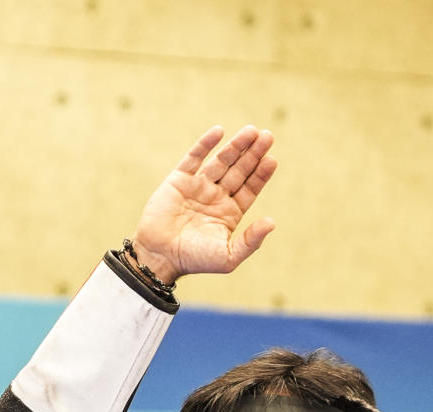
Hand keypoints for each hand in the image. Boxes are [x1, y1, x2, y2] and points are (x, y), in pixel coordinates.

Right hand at [130, 125, 278, 282]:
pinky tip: (219, 131)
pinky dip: (205, 144)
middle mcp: (216, 196)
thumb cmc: (195, 259)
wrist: (160, 256)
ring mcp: (197, 186)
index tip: (272, 159)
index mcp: (229, 212)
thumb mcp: (228, 256)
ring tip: (251, 131)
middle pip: (239, 169)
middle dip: (253, 153)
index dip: (261, 173)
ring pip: (221, 160)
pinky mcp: (178, 180)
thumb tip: (272, 222)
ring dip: (236, 145)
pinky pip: (194, 157)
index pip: (250, 188)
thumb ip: (251, 241)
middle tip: (267, 136)